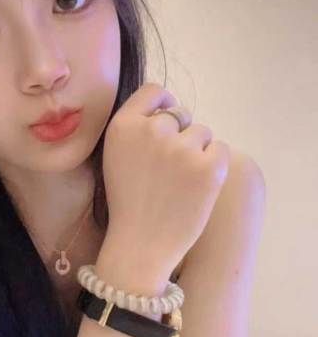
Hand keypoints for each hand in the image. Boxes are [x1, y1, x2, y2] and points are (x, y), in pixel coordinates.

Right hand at [101, 82, 230, 277]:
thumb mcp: (116, 158)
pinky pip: (220, 149)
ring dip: (197, 151)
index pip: (153, 91)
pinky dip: (214, 165)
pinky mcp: (209, 166)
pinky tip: (197, 187)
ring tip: (182, 182)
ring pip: (202, 132)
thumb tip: (168, 112)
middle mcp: (152, 130)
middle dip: (179, 135)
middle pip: (179, 114)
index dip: (163, 105)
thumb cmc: (129, 204)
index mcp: (123, 126)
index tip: (167, 124)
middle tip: (171, 169)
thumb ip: (136, 131)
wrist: (141, 245)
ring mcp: (181, 148)